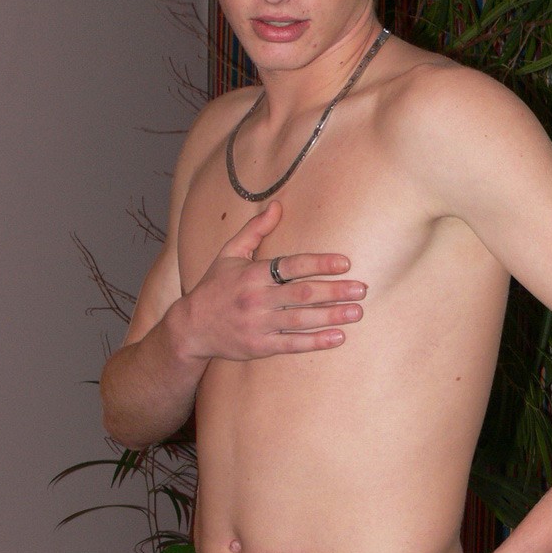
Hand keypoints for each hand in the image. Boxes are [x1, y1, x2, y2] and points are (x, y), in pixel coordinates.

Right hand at [180, 200, 366, 360]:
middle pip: (301, 293)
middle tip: (361, 289)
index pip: (291, 265)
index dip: (319, 263)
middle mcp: (255, 298)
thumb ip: (254, 230)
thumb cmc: (214, 288)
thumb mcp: (229, 254)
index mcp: (251, 274)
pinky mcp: (259, 347)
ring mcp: (257, 324)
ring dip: (332, 316)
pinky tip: (338, 337)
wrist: (190, 328)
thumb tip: (276, 205)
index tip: (345, 263)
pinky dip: (316, 341)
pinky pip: (292, 344)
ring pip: (300, 319)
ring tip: (356, 312)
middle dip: (334, 291)